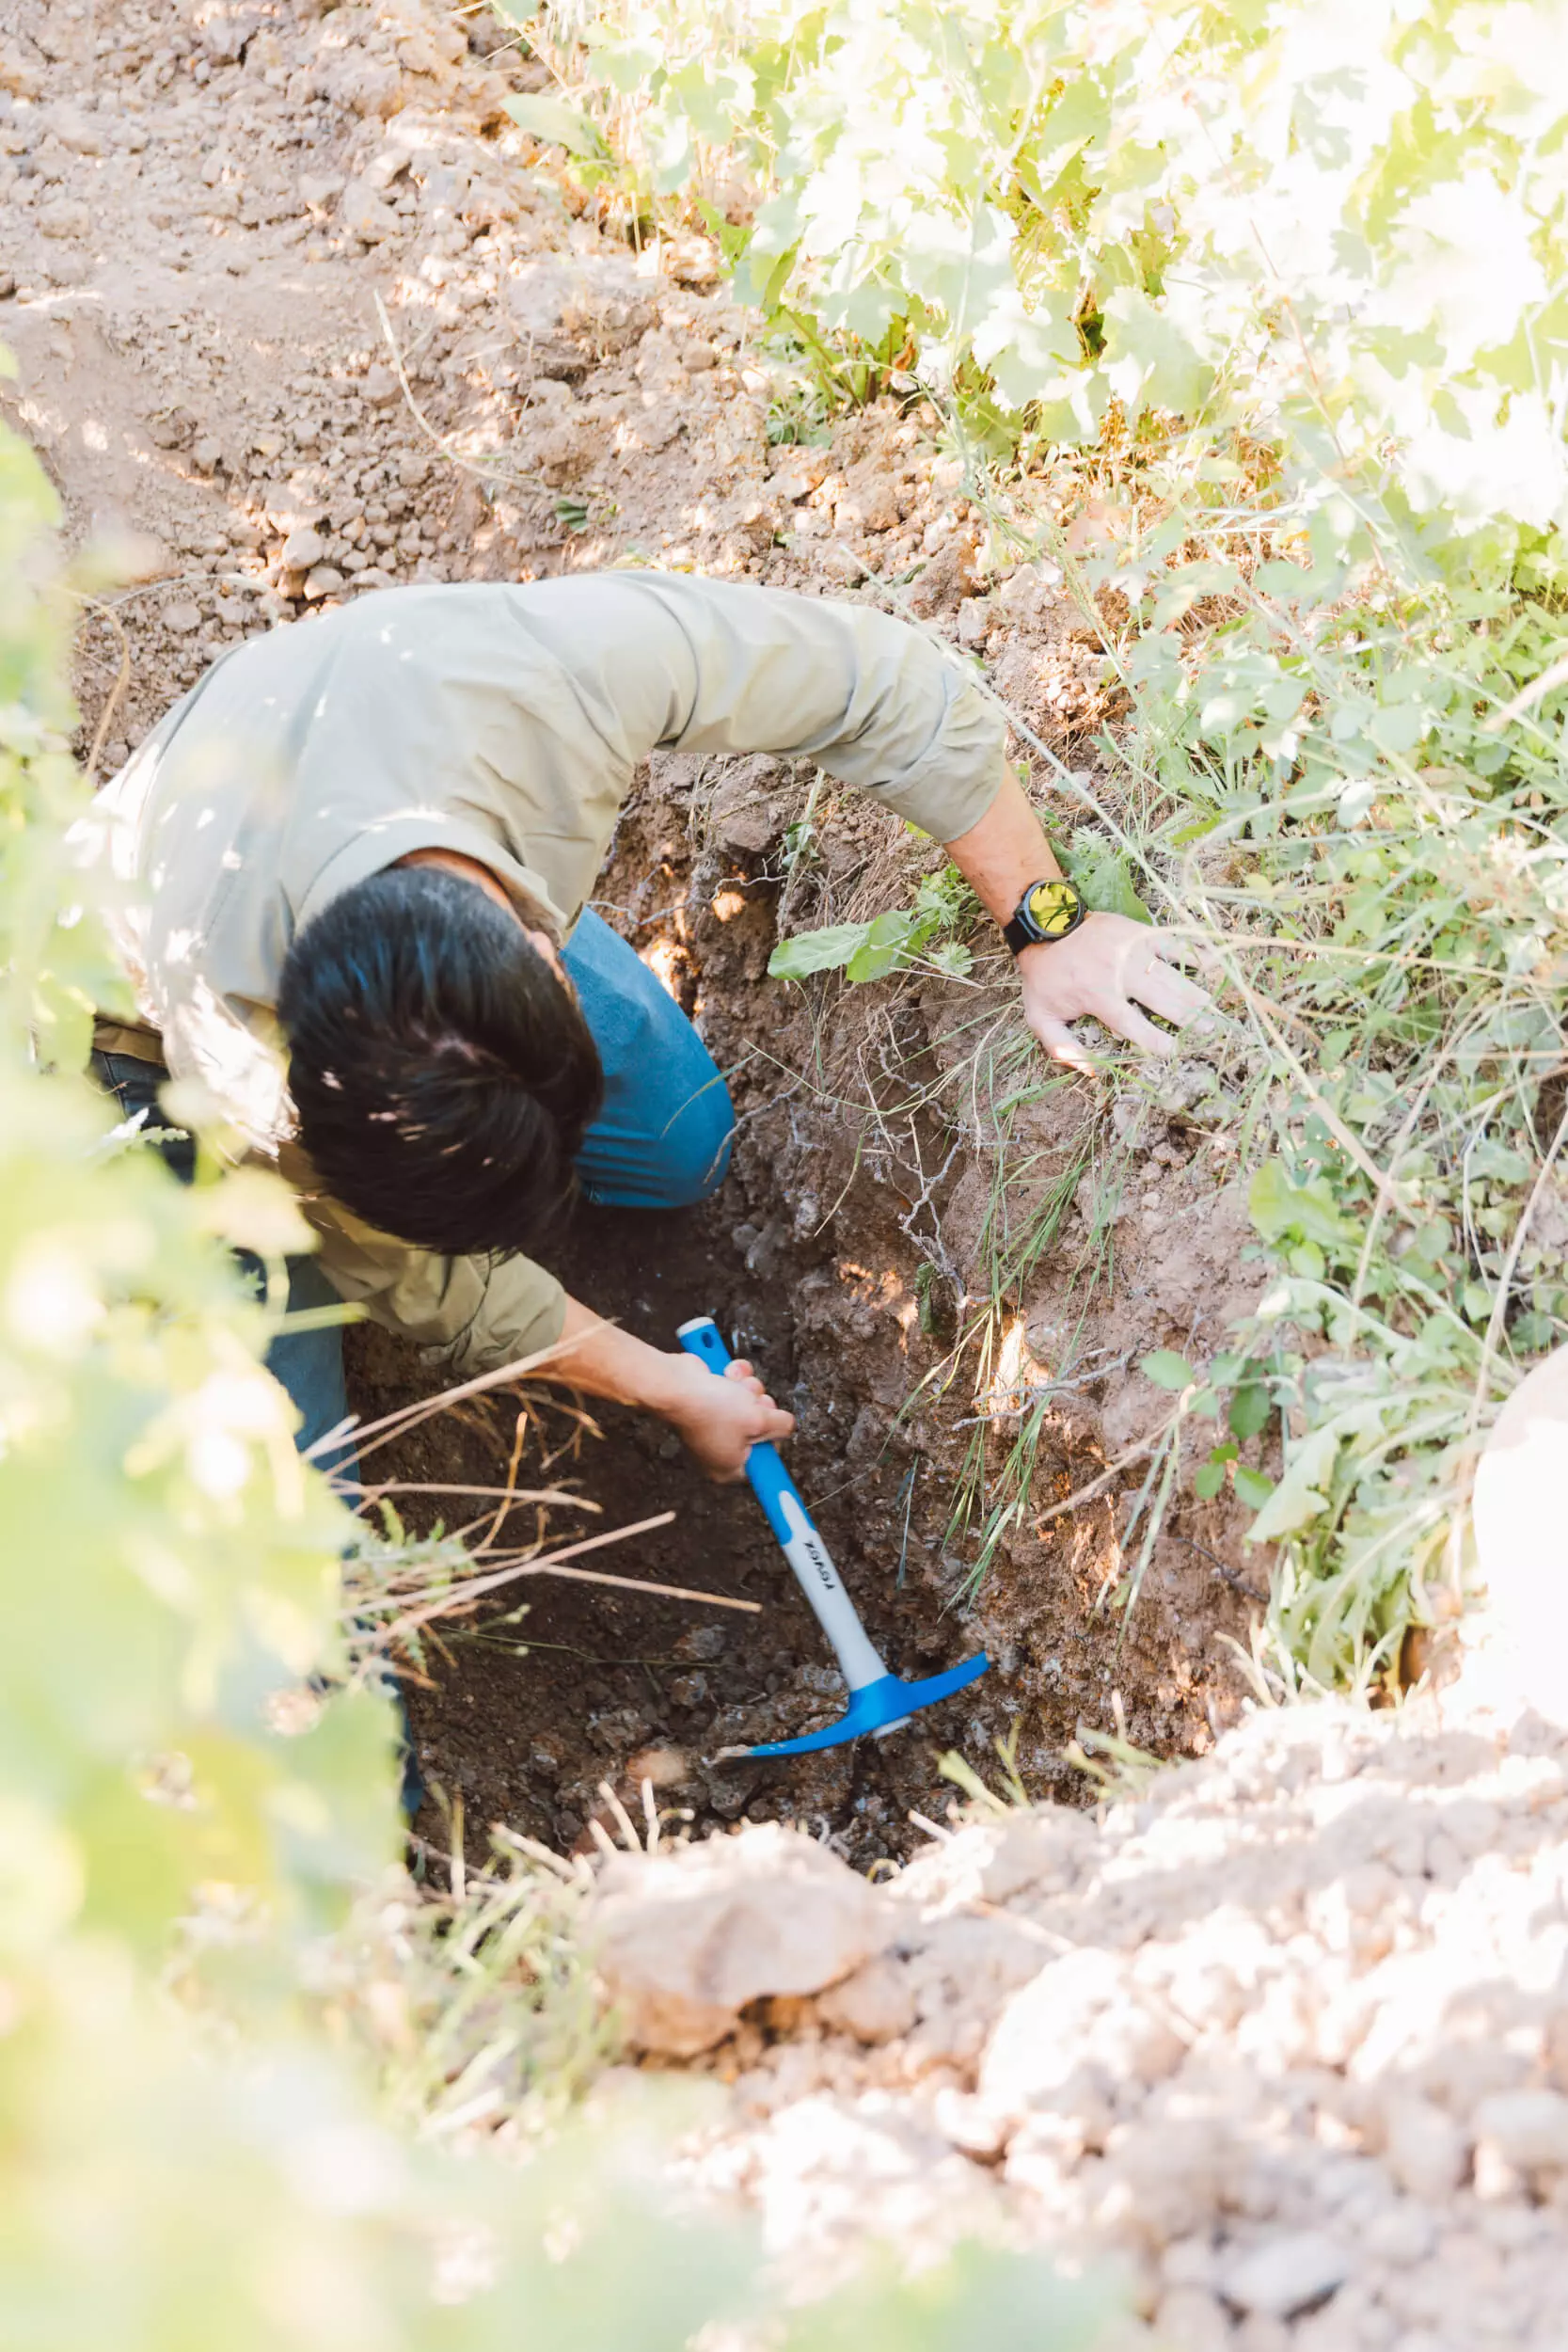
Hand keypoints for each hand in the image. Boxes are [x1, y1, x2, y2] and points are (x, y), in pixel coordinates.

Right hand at [662, 1355, 794, 1482]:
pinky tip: (727, 1374)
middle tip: (753, 1404)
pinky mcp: (710, 1401)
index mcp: (729, 1467)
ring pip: (750, 1402)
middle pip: (761, 1428)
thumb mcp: (760, 1422)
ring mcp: (715, 1424)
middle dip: (762, 1407)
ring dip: (748, 1388)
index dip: (774, 1444)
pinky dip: (735, 1378)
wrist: (677, 1384)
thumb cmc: (712, 1410)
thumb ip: (782, 1426)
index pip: (765, 1462)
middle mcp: (721, 1449)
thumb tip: (787, 1425)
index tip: (781, 1445)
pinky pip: (735, 1388)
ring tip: (735, 1387)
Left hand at [1018, 912, 1212, 1075]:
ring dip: (1194, 992)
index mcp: (1098, 994)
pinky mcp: (1140, 932)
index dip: (1154, 1039)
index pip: (1132, 1023)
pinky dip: (1192, 953)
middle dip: (1187, 1017)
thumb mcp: (1040, 1016)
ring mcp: (1133, 950)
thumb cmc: (1046, 976)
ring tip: (1214, 1008)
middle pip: (1161, 999)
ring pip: (1171, 974)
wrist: (1046, 923)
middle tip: (1209, 1031)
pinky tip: (1211, 964)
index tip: (1173, 1052)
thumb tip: (1092, 1072)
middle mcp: (1120, 972)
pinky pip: (1172, 943)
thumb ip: (1061, 1047)